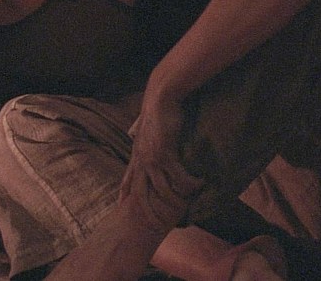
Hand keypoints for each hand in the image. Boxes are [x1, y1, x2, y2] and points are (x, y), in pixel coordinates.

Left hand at [120, 89, 200, 220]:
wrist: (161, 96)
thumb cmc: (156, 110)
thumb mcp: (144, 127)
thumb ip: (141, 134)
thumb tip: (134, 133)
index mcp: (136, 154)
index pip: (127, 179)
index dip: (124, 194)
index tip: (120, 208)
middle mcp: (141, 159)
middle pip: (141, 192)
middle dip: (148, 210)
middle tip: (158, 224)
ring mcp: (152, 157)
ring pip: (163, 189)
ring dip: (178, 196)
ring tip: (192, 196)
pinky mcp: (166, 152)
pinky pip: (179, 176)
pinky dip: (190, 183)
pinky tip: (200, 182)